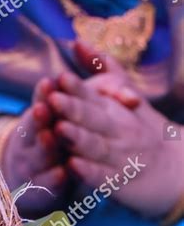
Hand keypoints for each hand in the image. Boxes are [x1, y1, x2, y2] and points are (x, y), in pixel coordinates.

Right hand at [0, 78, 67, 214]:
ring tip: (50, 136)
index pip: (39, 106)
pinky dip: (53, 180)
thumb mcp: (51, 121)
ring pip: (38, 157)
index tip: (48, 82)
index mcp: (35, 124)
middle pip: (34, 131)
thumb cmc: (51, 145)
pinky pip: (46, 186)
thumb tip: (78, 58)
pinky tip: (62, 173)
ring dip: (44, 147)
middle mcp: (29, 146)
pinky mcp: (39, 193)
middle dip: (39, 119)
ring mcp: (31, 170)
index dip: (42, 96)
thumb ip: (63, 97)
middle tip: (44, 107)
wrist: (33, 187)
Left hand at [48, 70, 183, 217]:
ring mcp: (119, 157)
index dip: (77, 88)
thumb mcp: (129, 95)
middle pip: (94, 118)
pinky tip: (73, 167)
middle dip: (73, 108)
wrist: (174, 170)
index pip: (95, 96)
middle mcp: (119, 131)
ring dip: (78, 138)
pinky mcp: (119, 183)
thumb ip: (104, 70)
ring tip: (59, 130)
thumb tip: (77, 42)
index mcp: (116, 110)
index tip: (60, 78)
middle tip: (53, 99)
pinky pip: (103, 177)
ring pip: (96, 146)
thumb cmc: (144, 131)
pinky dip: (88, 172)